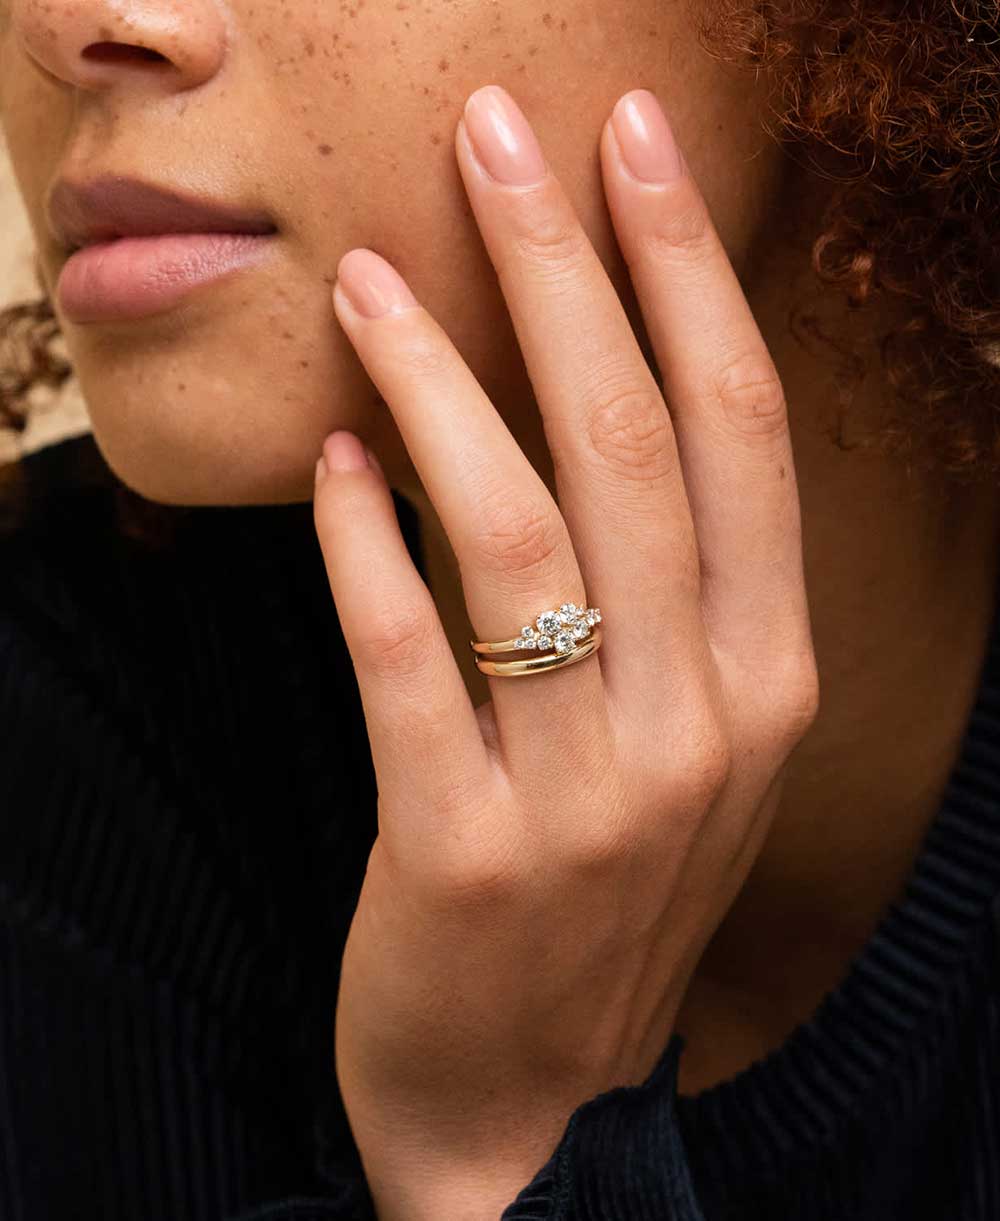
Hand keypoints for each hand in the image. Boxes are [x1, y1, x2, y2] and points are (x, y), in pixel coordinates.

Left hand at [312, 84, 818, 1219]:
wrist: (528, 1101)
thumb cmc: (602, 895)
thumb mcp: (682, 744)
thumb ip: (671, 592)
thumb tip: (597, 399)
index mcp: (769, 680)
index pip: (741, 433)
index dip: (688, 274)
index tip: (634, 147)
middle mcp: (703, 724)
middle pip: (634, 447)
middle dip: (570, 268)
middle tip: (502, 135)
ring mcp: (592, 796)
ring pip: (519, 534)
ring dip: (442, 385)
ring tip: (373, 280)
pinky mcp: (464, 853)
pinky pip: (410, 659)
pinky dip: (367, 547)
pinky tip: (337, 460)